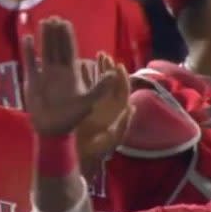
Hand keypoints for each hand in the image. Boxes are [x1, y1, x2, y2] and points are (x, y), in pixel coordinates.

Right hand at [23, 18, 116, 135]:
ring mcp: (44, 75)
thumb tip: (113, 73)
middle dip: (56, 33)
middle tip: (54, 17)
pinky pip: (30, 63)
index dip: (68, 37)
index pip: (69, 50)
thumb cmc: (71, 117)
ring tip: (43, 22)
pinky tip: (28, 39)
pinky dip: (28, 51)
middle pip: (57, 47)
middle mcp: (58, 71)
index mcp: (71, 74)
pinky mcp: (32, 81)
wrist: (52, 129)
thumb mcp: (89, 102)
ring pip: (45, 51)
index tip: (65, 23)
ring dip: (44, 38)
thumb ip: (100, 88)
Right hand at [76, 53, 132, 174]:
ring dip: (96, 69)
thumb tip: (131, 107)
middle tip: (104, 55)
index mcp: (117, 110)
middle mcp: (107, 104)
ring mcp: (94, 103)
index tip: (118, 64)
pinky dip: (83, 76)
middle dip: (108, 68)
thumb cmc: (97, 149)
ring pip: (98, 82)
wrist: (80, 156)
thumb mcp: (113, 139)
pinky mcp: (82, 105)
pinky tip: (79, 67)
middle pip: (110, 82)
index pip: (122, 90)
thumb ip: (123, 124)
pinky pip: (84, 87)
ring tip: (94, 56)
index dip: (121, 77)